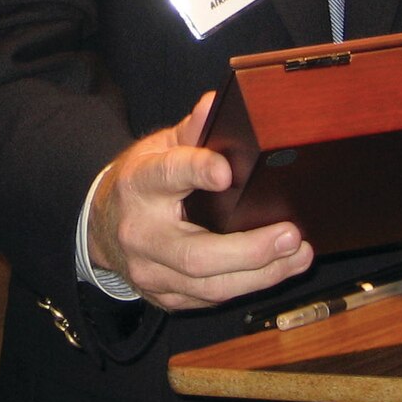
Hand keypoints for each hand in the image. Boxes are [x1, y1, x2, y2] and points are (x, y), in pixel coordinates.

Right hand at [86, 92, 314, 310]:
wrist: (103, 226)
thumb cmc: (142, 183)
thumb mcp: (160, 148)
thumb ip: (193, 130)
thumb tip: (217, 103)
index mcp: (139, 185)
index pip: (167, 176)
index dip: (196, 171)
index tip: (226, 173)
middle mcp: (141, 234)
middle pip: (196, 254)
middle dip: (249, 250)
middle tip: (290, 235)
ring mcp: (151, 272)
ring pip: (210, 286)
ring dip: (262, 275)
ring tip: (298, 255)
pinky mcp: (166, 297)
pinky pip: (212, 298)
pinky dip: (249, 285)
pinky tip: (278, 269)